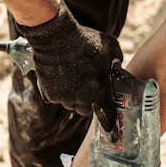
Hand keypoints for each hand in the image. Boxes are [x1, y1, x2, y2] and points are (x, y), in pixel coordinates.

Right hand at [17, 3, 121, 129]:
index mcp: (99, 90)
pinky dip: (57, 91)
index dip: (109, 122)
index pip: (106, 114)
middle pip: (85, 110)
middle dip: (87, 102)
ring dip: (72, 97)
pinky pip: (56, 99)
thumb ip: (117, 61)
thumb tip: (117, 67)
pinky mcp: (48, 94)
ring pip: (70, 105)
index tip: (111, 130)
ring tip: (72, 78)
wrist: (56, 36)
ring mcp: (64, 97)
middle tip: (87, 88)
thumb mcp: (110, 47)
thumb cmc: (85, 40)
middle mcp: (81, 98)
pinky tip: (59, 76)